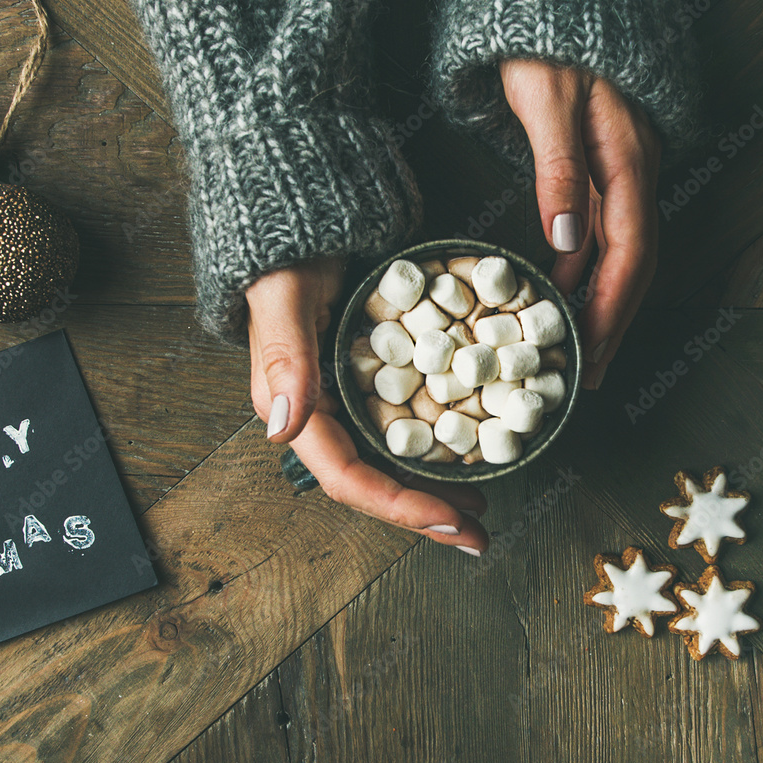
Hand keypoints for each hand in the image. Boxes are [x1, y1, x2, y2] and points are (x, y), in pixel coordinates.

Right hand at [245, 257, 488, 553]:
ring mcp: (345, 400)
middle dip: (424, 514)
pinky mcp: (366, 381)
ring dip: (433, 490)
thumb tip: (283, 427)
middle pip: (373, 482)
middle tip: (479, 535)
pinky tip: (466, 453)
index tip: (453, 521)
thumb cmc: (287, 259)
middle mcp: (319, 414)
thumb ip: (285, 358)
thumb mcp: (285, 300)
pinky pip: (402, 427)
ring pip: (389, 462)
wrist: (297, 227)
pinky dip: (435, 448)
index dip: (400, 506)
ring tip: (479, 508)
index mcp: (295, 408)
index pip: (348, 477)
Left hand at [500, 59, 661, 388]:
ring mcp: (618, 168)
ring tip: (574, 346)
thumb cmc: (544, 43)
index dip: (612, 307)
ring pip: (619, 250)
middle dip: (612, 321)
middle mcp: (630, 169)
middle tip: (586, 371)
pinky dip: (583, 268)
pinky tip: (561, 289)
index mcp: (625, 159)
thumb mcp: (546, 100)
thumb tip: (568, 240)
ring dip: (599, 301)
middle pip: (633, 262)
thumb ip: (558, 169)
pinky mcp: (597, 165)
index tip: (590, 350)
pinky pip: (600, 229)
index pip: (629, 251)